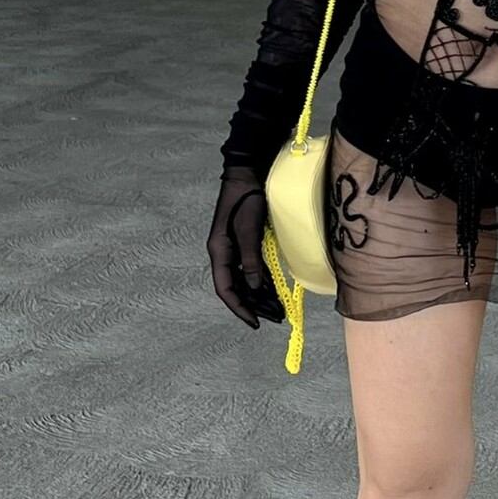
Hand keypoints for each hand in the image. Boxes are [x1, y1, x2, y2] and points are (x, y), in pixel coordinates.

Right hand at [207, 168, 285, 327]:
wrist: (247, 176)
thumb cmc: (246, 200)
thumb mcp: (249, 231)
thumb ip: (250, 260)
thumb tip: (255, 288)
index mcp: (219, 252)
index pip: (226, 289)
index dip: (239, 307)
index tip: (254, 322)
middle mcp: (225, 254)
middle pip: (237, 288)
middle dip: (254, 305)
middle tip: (275, 318)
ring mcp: (235, 250)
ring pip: (246, 281)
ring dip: (261, 295)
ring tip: (278, 309)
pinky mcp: (246, 244)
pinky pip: (253, 269)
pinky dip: (264, 281)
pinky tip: (275, 291)